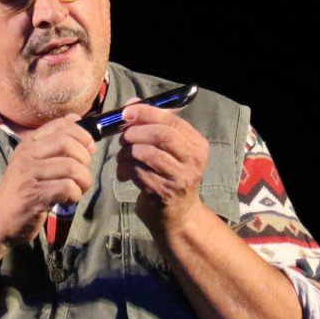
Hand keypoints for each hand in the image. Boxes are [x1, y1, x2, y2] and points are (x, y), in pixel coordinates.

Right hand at [0, 113, 96, 245]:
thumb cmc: (23, 192)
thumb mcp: (34, 162)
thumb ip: (53, 142)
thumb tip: (75, 119)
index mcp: (28, 144)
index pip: (61, 125)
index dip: (82, 134)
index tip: (89, 148)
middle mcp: (26, 154)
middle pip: (68, 143)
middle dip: (85, 159)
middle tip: (82, 174)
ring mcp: (28, 174)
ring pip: (71, 167)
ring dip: (83, 180)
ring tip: (77, 189)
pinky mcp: (34, 194)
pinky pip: (67, 187)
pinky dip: (75, 195)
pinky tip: (68, 200)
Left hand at [116, 97, 209, 234]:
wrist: (178, 215)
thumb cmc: (170, 176)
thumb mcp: (170, 150)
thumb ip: (154, 124)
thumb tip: (132, 103)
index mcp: (198, 144)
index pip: (172, 121)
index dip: (146, 113)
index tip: (126, 113)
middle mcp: (194, 161)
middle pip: (162, 135)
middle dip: (135, 132)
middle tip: (123, 138)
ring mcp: (180, 178)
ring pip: (147, 153)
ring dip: (126, 152)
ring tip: (121, 156)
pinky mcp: (164, 193)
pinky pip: (138, 172)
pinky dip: (124, 169)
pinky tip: (123, 173)